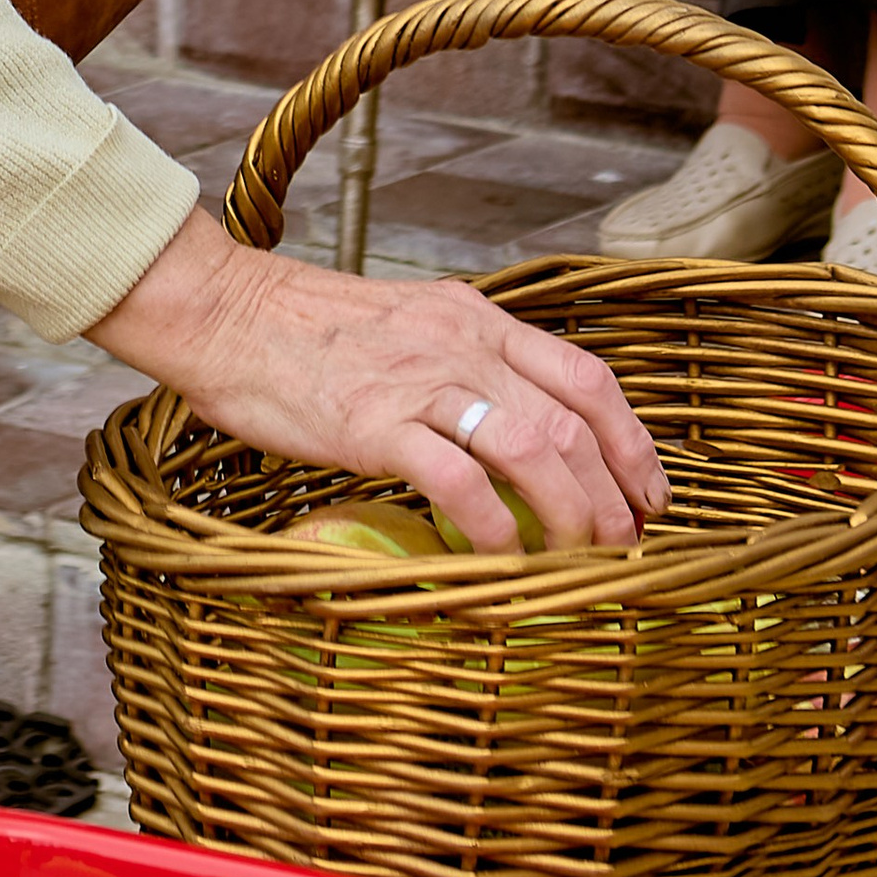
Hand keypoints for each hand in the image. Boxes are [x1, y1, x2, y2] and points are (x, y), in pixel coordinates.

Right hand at [88, 209, 666, 553]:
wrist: (226, 314)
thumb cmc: (306, 331)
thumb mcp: (407, 325)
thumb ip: (460, 364)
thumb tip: (509, 428)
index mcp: (476, 319)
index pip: (586, 375)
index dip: (631, 439)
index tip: (649, 490)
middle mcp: (463, 346)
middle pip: (573, 421)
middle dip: (614, 491)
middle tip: (624, 544)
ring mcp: (421, 384)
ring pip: (534, 449)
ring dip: (572, 514)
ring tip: (581, 559)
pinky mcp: (376, 425)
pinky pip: (459, 483)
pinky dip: (494, 529)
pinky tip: (502, 562)